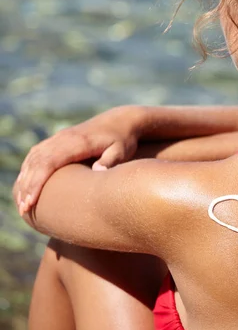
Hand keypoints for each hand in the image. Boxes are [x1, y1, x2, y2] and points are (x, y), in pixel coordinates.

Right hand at [15, 106, 144, 214]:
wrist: (122, 120)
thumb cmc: (123, 139)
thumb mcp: (122, 150)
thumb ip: (111, 160)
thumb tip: (97, 172)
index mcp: (78, 141)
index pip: (49, 162)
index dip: (37, 182)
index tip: (31, 202)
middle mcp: (65, 137)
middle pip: (37, 161)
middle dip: (27, 186)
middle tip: (24, 210)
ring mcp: (61, 137)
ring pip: (34, 157)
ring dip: (25, 178)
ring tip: (22, 202)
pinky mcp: (60, 139)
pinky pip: (37, 153)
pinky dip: (28, 168)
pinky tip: (26, 184)